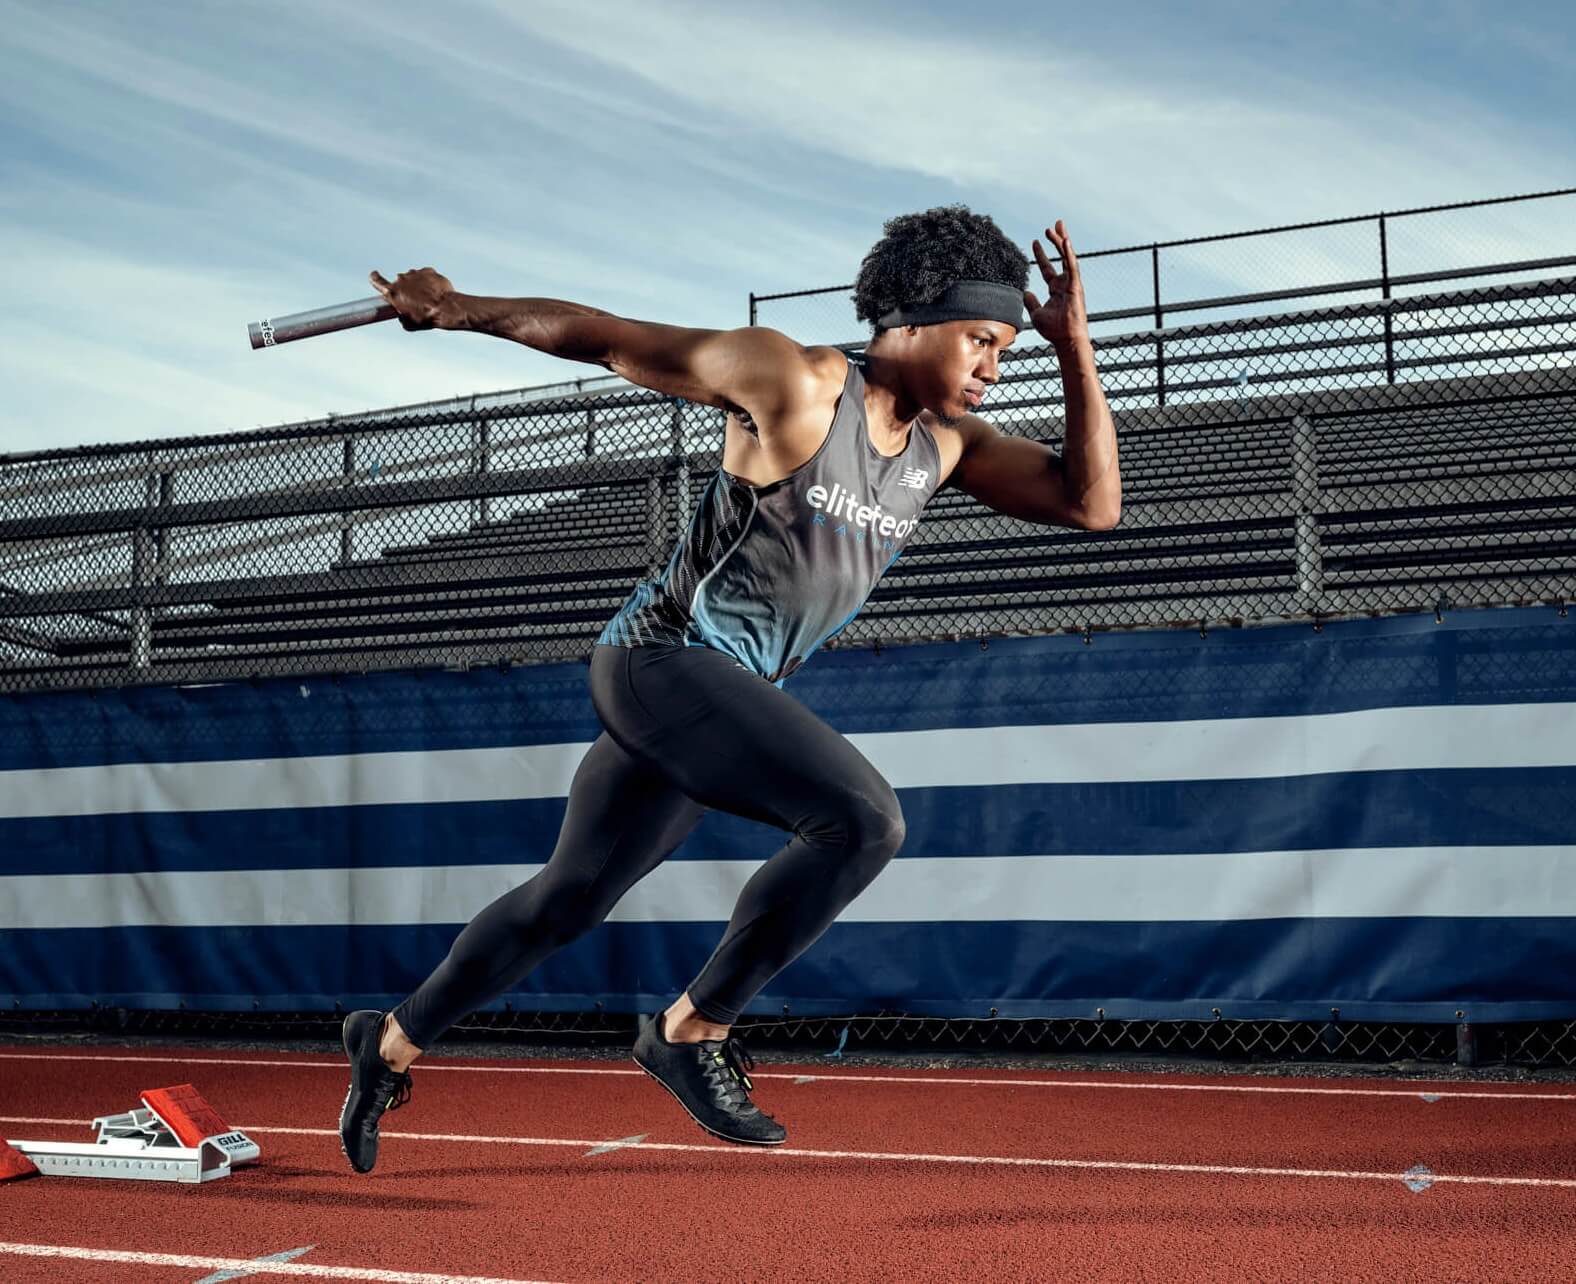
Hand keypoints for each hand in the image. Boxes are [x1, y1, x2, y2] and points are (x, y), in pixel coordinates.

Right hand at [369, 267, 455, 330]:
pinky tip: (435, 292)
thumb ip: (401, 316)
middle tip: (415, 300)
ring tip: (428, 298)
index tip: (374, 275)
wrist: (446, 309)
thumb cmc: (427, 318)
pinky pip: (426, 275)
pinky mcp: (428, 271)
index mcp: (393, 292)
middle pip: (399, 282)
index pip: (377, 281)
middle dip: (405, 289)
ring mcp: (415, 273)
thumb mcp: (408, 324)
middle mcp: (402, 280)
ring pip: (413, 278)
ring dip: (418, 285)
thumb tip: (402, 315)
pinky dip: (429, 281)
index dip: (374, 278)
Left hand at [1023, 221, 1088, 347]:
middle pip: (1061, 257)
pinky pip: (1072, 267)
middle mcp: (1065, 284)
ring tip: (1057, 226)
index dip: (1041, 255)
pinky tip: (1065, 241)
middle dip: (1057, 240)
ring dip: (1062, 241)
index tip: (1035, 242)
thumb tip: (1025, 291)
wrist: (1066, 340)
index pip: (1047, 267)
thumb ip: (1031, 301)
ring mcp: (1072, 284)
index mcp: (1056, 289)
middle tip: (1054, 225)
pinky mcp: (1076, 287)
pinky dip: (1069, 254)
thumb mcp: (1036, 313)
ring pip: (1068, 257)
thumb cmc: (1054, 330)